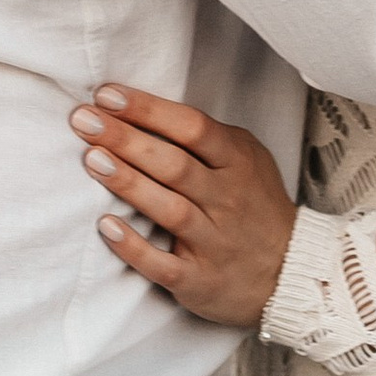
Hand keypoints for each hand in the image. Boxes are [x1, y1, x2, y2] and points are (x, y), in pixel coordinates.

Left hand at [73, 85, 297, 329]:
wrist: (291, 272)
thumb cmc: (255, 205)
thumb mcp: (246, 159)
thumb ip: (205, 137)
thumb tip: (142, 108)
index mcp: (238, 162)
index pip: (192, 127)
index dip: (148, 109)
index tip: (106, 95)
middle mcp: (228, 200)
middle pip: (174, 164)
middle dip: (126, 139)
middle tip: (83, 120)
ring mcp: (215, 242)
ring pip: (169, 210)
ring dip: (128, 184)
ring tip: (92, 159)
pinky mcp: (200, 280)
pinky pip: (164, 264)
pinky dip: (134, 247)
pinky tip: (106, 226)